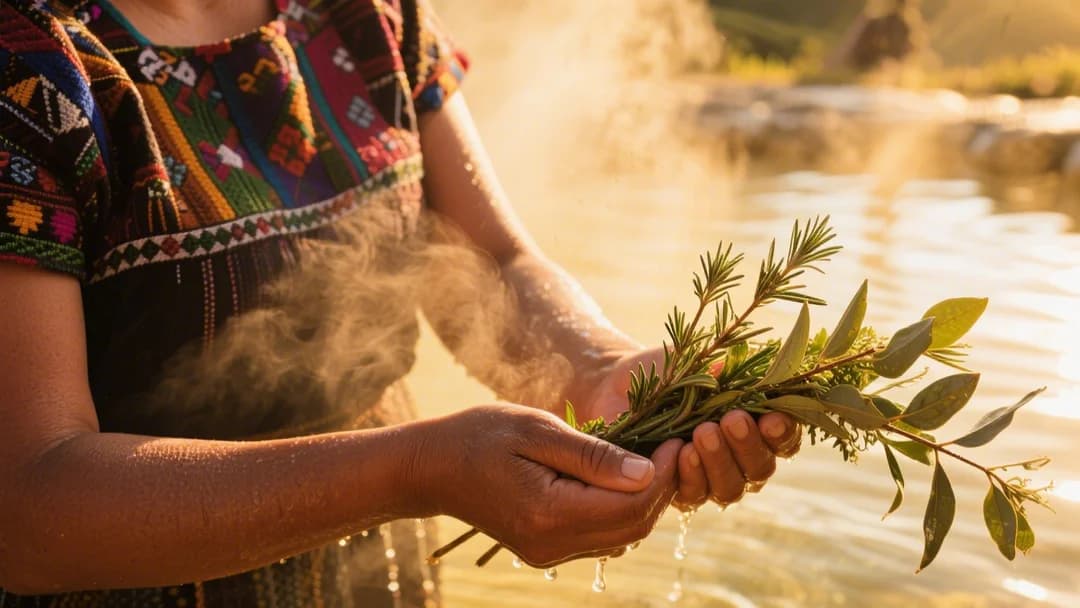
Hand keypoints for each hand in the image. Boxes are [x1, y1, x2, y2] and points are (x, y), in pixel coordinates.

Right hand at [419, 404, 681, 565]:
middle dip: (662, 487)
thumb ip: (593, 455)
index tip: (677, 436)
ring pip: (622, 534)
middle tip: (672, 444)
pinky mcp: (547, 548)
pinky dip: (621, 507)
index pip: (631, 505)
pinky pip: (601, 535)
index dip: (664, 473)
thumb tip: (648, 471)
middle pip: (633, 526)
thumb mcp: (536, 430)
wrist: (430, 467)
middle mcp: (553, 544)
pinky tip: (623, 474)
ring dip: (645, 498)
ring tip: (654, 454)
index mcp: (550, 514)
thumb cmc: (479, 436)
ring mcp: (549, 552)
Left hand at [575, 348, 801, 510]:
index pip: (784, 439)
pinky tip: (682, 453)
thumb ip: (720, 369)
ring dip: (720, 462)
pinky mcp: (677, 491)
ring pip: (731, 488)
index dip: (784, 433)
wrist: (618, 384)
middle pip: (761, 468)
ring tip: (703, 433)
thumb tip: (734, 371)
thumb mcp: (696, 362)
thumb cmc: (668, 370)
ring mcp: (709, 478)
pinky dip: (690, 476)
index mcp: (755, 426)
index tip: (772, 417)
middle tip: (732, 420)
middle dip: (749, 445)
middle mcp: (738, 458)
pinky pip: (693, 496)